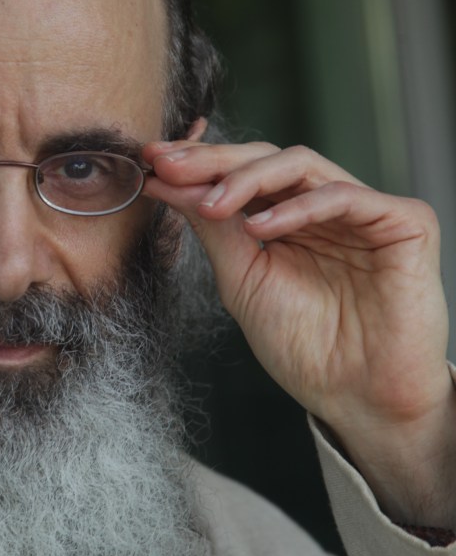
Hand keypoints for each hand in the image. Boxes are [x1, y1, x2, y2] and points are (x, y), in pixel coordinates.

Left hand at [142, 136, 455, 526]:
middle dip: (214, 161)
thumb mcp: (241, 278)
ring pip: (302, 165)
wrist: (354, 397)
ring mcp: (364, 211)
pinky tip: (260, 227)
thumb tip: (164, 182)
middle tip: (169, 166)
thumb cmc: (301, 345)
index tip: (151, 162)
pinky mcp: (404, 223)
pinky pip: (346, 197)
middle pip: (267, 158)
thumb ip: (211, 227)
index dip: (198, 163)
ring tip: (210, 204)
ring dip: (247, 179)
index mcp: (289, 217)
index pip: (242, 172)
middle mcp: (324, 206)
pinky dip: (298, 207)